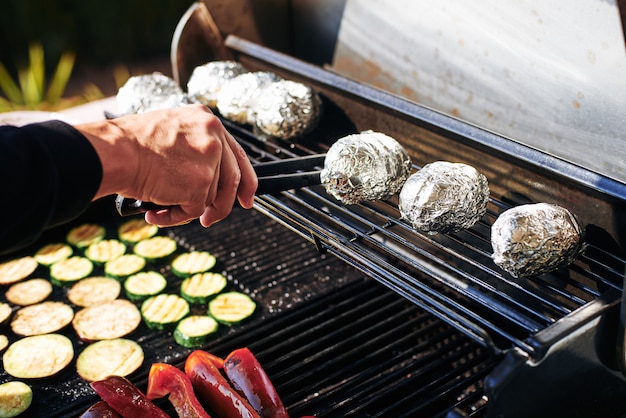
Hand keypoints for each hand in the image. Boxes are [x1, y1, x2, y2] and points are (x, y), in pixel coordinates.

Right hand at [78, 104, 256, 226]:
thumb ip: (194, 148)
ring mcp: (209, 160)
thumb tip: (207, 178)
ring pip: (210, 197)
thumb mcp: (172, 132)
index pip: (237, 154)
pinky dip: (175, 217)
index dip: (244, 180)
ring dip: (186, 209)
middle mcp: (213, 136)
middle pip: (232, 180)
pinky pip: (195, 210)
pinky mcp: (201, 183)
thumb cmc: (129, 144)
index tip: (246, 197)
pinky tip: (155, 211)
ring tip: (160, 206)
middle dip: (223, 205)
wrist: (113, 152)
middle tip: (211, 219)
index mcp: (206, 120)